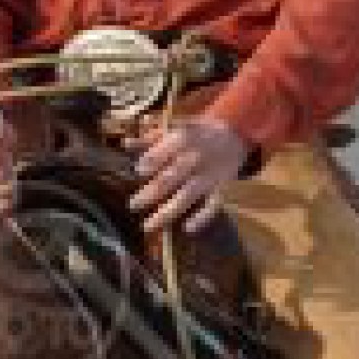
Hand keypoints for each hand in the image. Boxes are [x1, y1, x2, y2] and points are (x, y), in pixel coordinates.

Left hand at [127, 116, 253, 237]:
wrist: (231, 133)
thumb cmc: (194, 133)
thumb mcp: (174, 128)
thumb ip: (150, 138)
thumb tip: (126, 143)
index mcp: (184, 140)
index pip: (165, 150)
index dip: (152, 160)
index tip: (138, 171)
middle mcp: (196, 158)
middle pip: (171, 177)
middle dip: (151, 192)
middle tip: (133, 206)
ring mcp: (209, 175)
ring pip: (187, 195)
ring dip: (167, 211)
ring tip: (148, 226)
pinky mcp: (221, 187)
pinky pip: (213, 204)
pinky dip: (202, 217)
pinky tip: (187, 229)